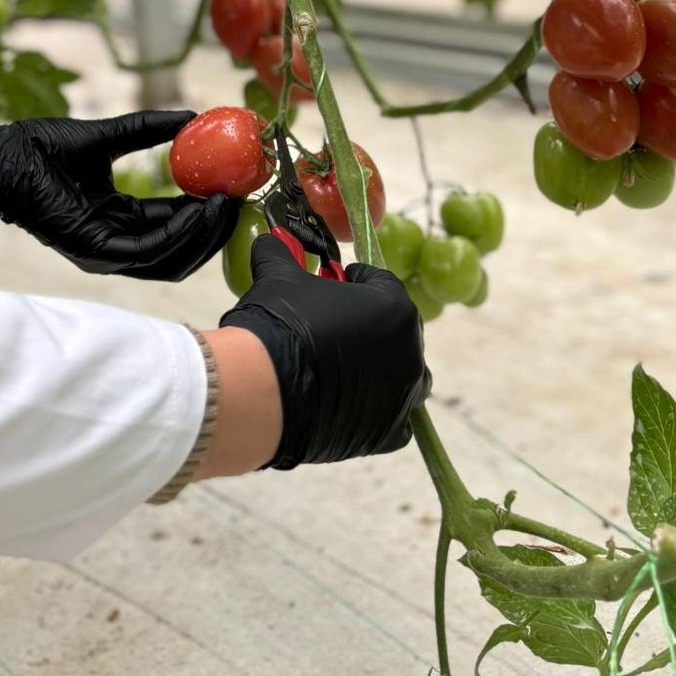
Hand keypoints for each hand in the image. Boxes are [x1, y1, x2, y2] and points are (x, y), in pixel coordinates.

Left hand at [0, 110, 237, 280]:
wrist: (6, 157)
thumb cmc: (43, 148)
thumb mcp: (108, 137)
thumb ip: (147, 129)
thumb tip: (189, 115)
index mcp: (118, 220)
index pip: (173, 225)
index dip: (205, 212)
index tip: (232, 188)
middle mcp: (115, 243)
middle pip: (180, 250)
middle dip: (214, 231)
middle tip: (241, 201)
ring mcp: (106, 254)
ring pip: (171, 258)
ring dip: (204, 235)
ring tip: (227, 203)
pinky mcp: (96, 253)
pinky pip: (148, 251)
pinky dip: (179, 233)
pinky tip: (199, 208)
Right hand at [219, 234, 430, 466]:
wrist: (264, 393)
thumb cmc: (281, 325)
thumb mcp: (279, 276)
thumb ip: (281, 253)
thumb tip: (270, 241)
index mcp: (395, 308)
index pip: (381, 283)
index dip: (353, 281)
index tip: (331, 285)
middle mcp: (411, 353)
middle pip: (395, 328)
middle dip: (369, 321)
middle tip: (331, 322)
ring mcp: (403, 397)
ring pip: (402, 373)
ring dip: (381, 365)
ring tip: (339, 362)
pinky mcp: (387, 434)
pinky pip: (393, 417)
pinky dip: (378, 408)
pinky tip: (346, 398)